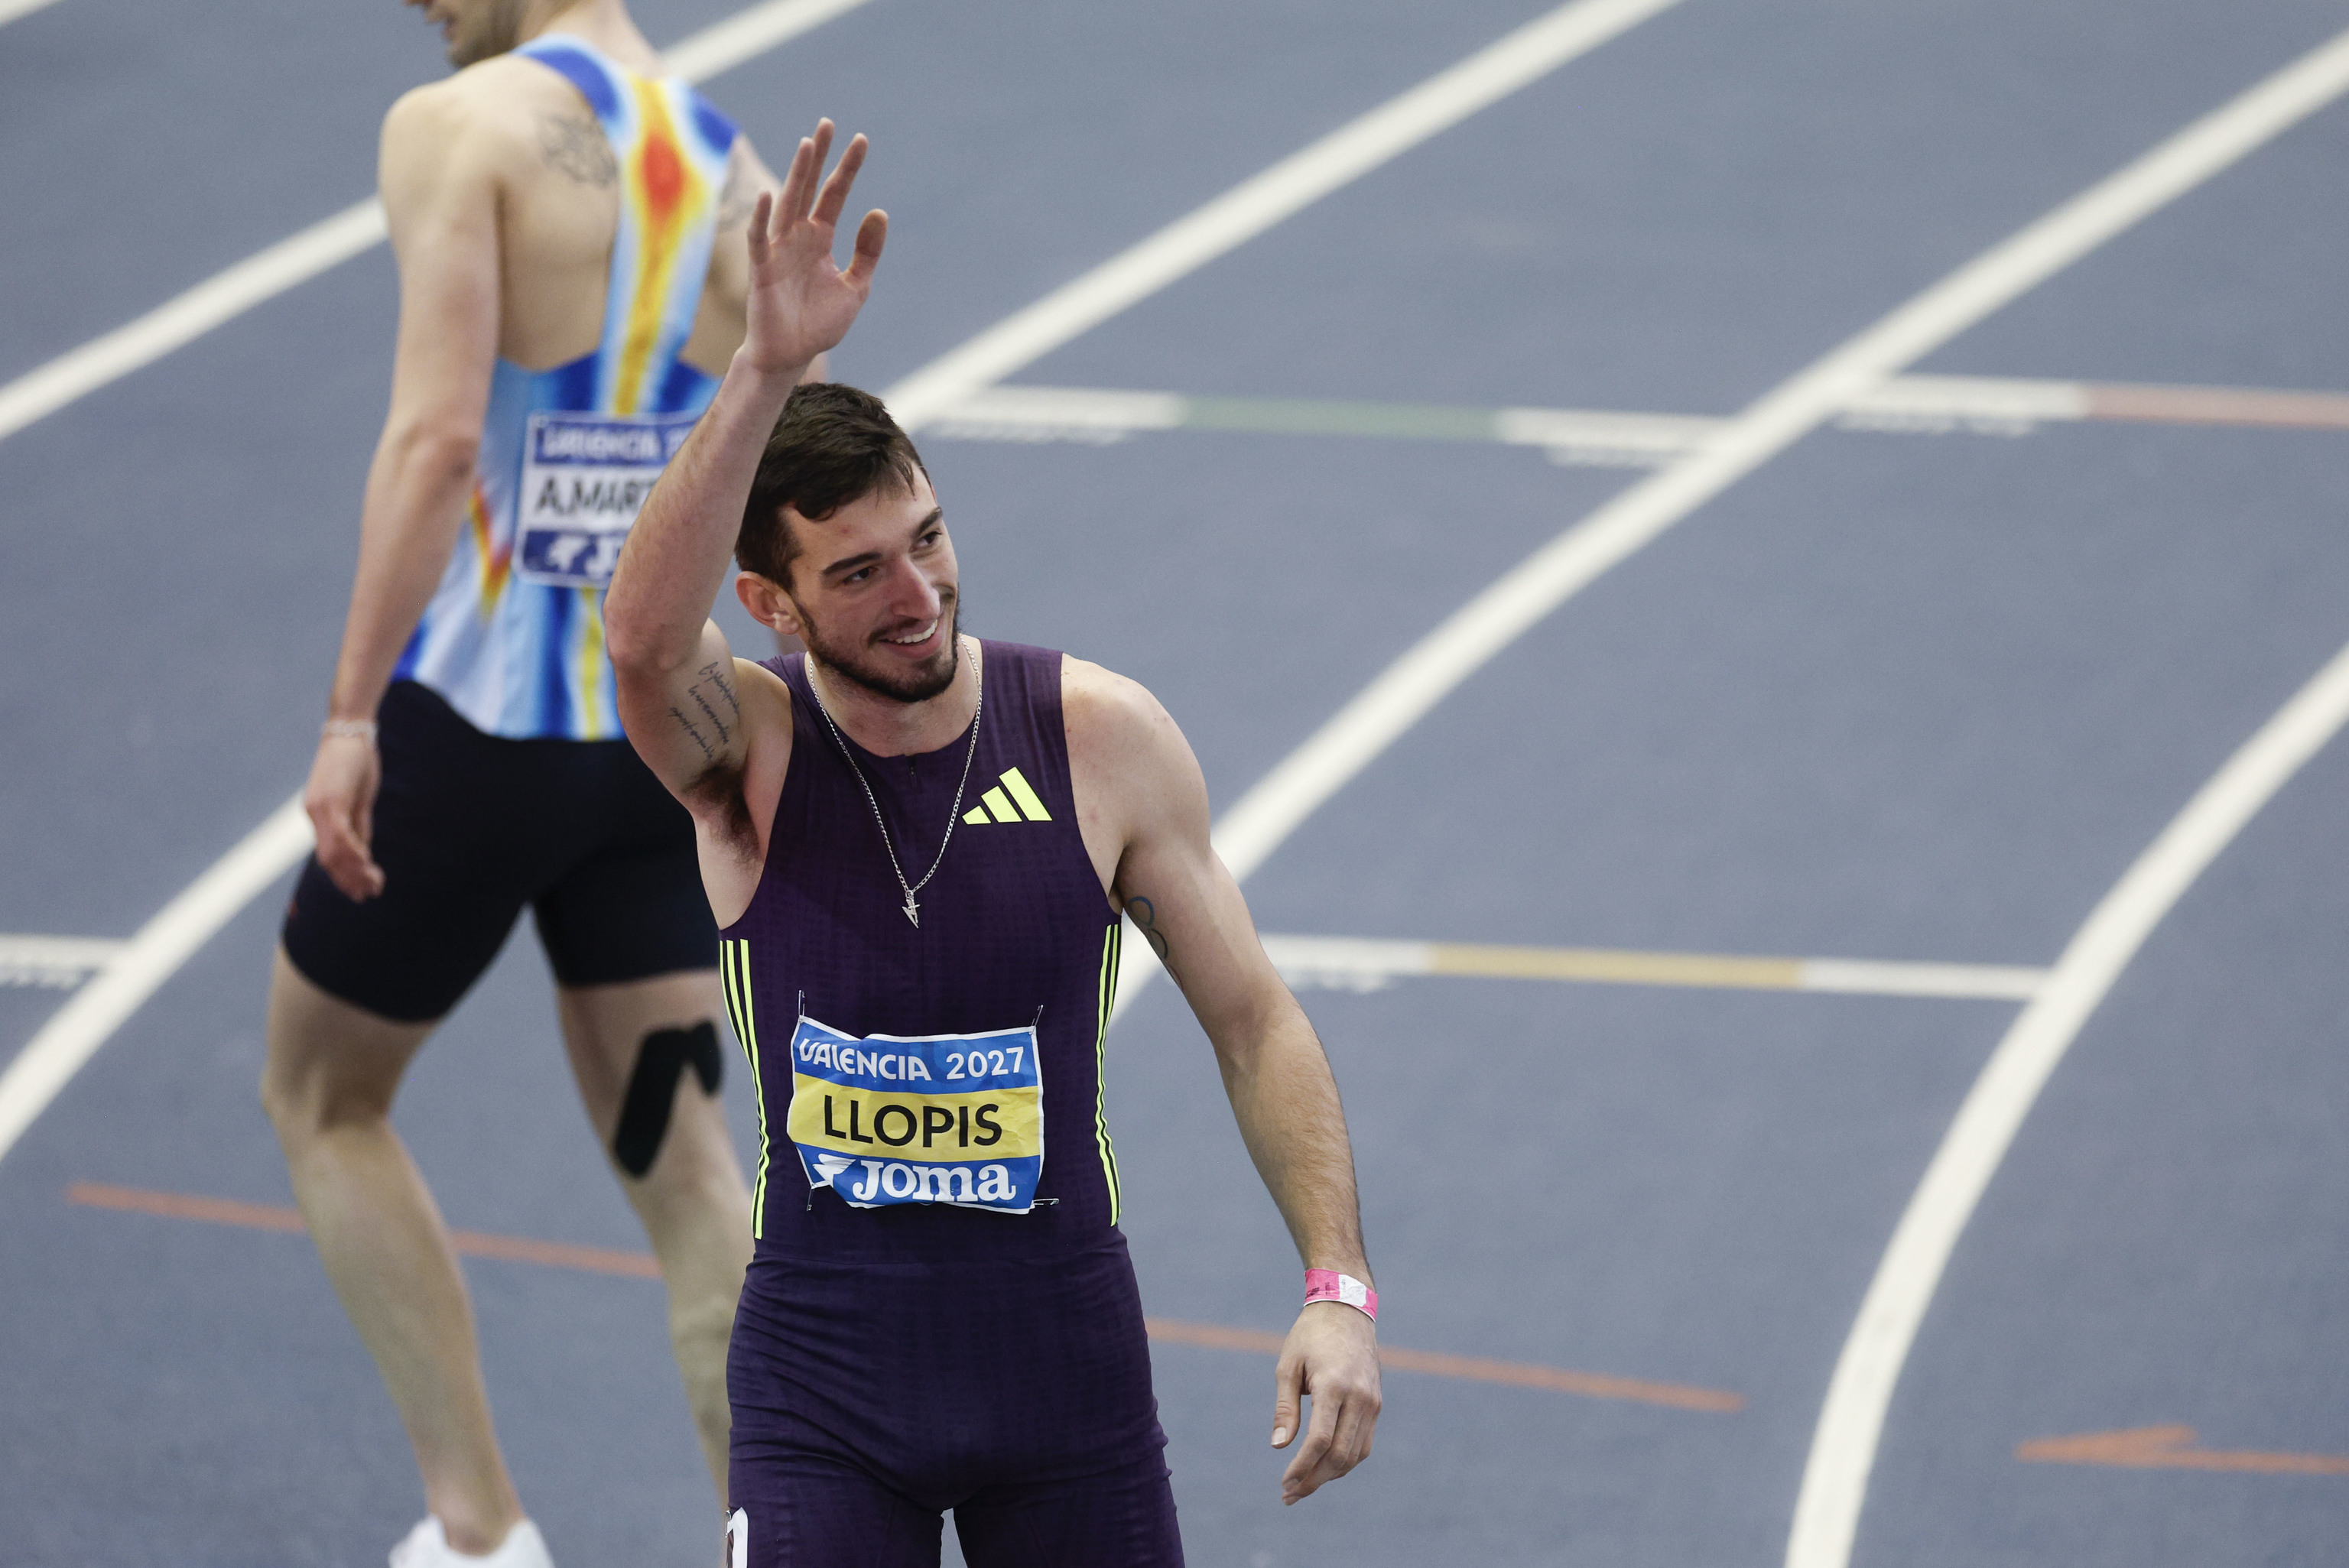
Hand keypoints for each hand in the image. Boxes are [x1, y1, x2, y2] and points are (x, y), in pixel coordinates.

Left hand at [304, 731, 384, 899]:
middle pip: (329, 858)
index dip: (344, 875)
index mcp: (319, 814)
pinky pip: (340, 836)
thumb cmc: (356, 761)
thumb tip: (362, 852)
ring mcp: (319, 809)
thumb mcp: (359, 798)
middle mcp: (313, 814)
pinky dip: (354, 854)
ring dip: (354, 872)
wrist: (349, 730)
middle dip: (349, 880)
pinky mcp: (329, 802)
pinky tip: (368, 865)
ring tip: (374, 885)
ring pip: (333, 852)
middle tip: (369, 895)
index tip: (362, 890)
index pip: (329, 854)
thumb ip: (358, 825)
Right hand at [741, 119, 886, 377]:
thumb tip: (879, 211)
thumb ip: (867, 252)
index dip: (847, 169)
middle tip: (828, 123)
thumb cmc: (819, 323)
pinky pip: (759, 238)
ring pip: (787, 203)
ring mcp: (778, 249)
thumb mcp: (856, 287)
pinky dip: (761, 217)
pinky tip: (768, 194)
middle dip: (818, 157)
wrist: (791, 355)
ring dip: (797, 174)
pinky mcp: (761, 269)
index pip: (835, 195)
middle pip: (809, 188)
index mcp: (820, 238)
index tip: (861, 140)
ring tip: (807, 144)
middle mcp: (798, 236)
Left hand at [1270, 1300, 1380, 1503]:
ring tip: (1303, 1485)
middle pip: (1339, 1455)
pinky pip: (1364, 1443)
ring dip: (1329, 1475)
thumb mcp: (1288, 1366)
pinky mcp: (1376, 1404)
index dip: (1301, 1467)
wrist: (1347, 1309)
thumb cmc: (1310, 1336)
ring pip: (1354, 1455)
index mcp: (1334, 1386)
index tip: (1284, 1483)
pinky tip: (1324, 1467)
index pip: (1319, 1441)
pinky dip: (1345, 1461)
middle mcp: (1358, 1398)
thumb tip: (1279, 1446)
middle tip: (1289, 1494)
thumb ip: (1285, 1408)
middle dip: (1314, 1480)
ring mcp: (1372, 1402)